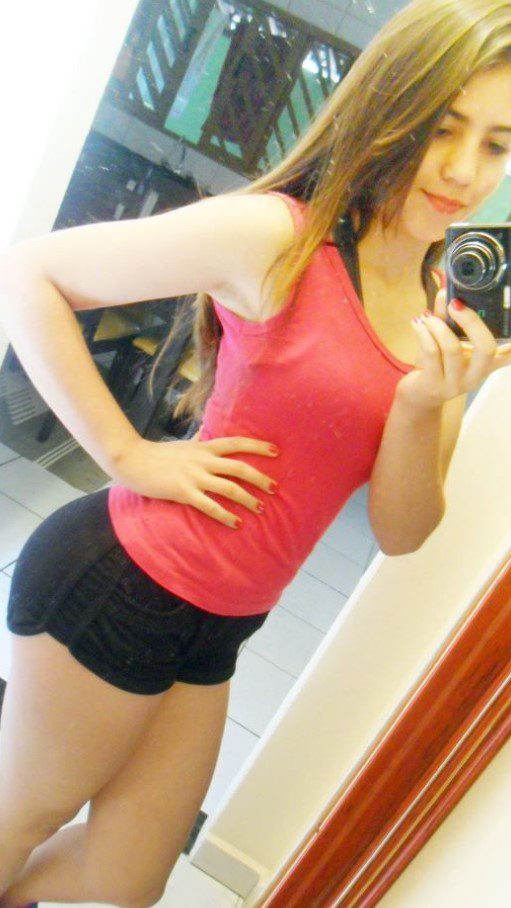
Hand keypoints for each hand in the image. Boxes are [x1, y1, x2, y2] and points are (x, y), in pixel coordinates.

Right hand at [111, 435, 278, 527]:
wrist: (132, 459)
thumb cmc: (158, 453)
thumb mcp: (183, 443)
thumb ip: (198, 439)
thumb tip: (206, 431)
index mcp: (204, 447)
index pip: (237, 442)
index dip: (258, 446)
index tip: (276, 451)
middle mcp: (203, 460)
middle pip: (239, 467)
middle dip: (260, 478)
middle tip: (275, 488)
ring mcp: (194, 476)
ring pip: (229, 487)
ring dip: (248, 499)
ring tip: (261, 508)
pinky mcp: (183, 492)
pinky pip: (210, 506)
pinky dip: (225, 515)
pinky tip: (236, 524)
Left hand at [396, 289, 510, 411]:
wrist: (419, 397)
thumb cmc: (438, 365)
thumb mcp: (445, 341)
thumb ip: (447, 318)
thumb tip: (446, 291)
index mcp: (486, 364)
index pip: (507, 354)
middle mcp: (476, 375)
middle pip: (486, 348)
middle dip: (471, 321)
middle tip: (456, 304)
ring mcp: (456, 383)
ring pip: (452, 348)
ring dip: (438, 325)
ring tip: (427, 317)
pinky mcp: (433, 385)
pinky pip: (431, 353)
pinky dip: (423, 333)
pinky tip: (417, 323)